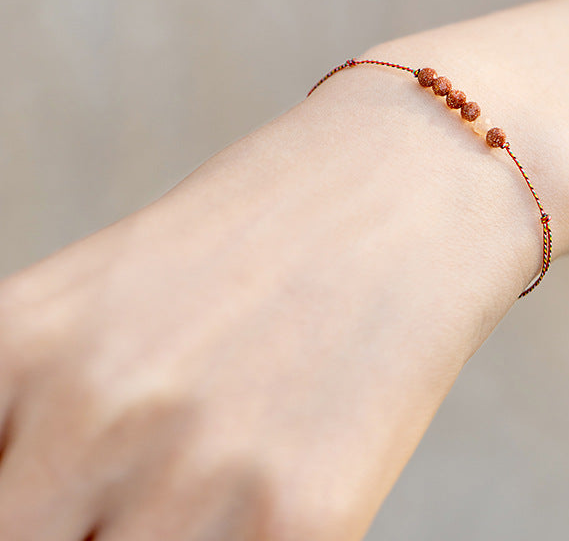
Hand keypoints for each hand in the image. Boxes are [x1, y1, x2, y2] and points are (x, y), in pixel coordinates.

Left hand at [0, 62, 553, 540]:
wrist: (410, 182)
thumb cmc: (271, 226)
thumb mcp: (120, 289)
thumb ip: (49, 392)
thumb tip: (43, 486)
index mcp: (22, 341)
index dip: (23, 503)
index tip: (57, 495)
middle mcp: (89, 412)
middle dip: (82, 519)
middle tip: (133, 484)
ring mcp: (195, 473)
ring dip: (167, 527)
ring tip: (225, 455)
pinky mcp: (302, 518)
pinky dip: (248, 535)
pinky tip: (278, 473)